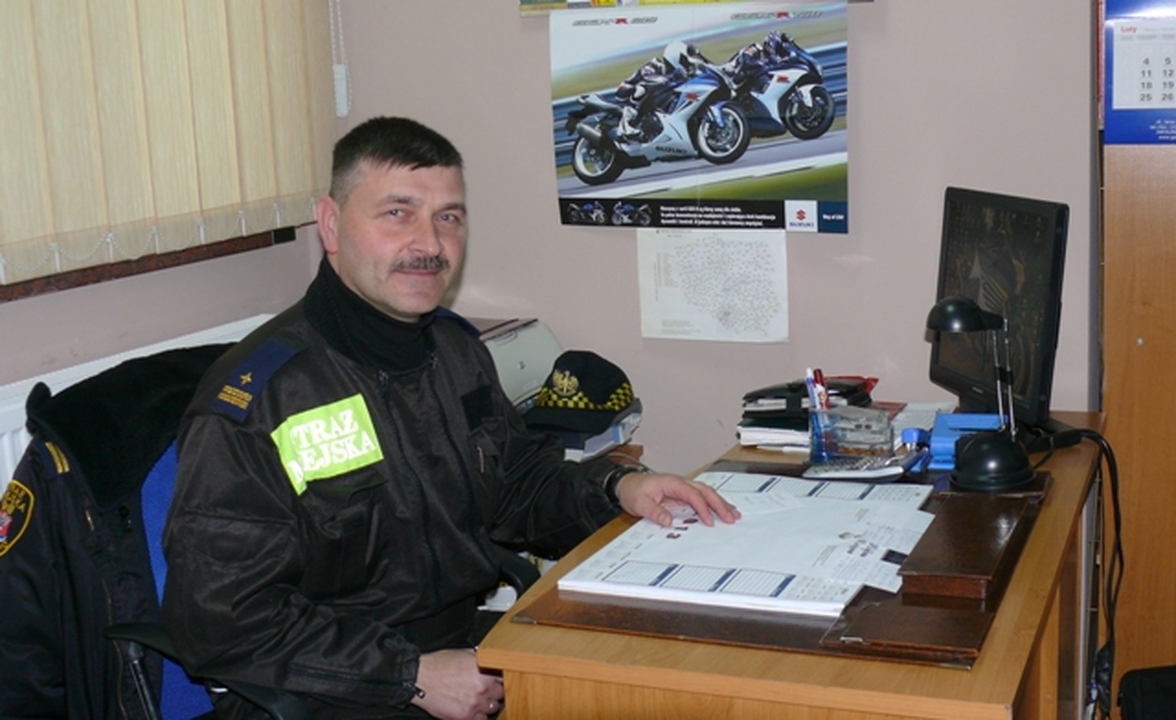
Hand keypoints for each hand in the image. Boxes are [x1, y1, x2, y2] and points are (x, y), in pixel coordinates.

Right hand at [411, 648, 503, 719]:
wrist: (420, 679)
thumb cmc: (439, 665)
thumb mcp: (463, 654)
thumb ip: (480, 658)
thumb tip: (491, 658)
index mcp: (484, 670)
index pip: (504, 677)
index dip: (500, 678)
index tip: (497, 679)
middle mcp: (482, 687)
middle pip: (501, 693)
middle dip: (494, 691)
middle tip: (484, 689)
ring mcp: (474, 703)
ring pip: (492, 708)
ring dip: (487, 704)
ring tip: (475, 699)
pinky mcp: (465, 716)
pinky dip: (477, 715)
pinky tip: (470, 708)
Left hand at [614, 472, 740, 527]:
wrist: (626, 484)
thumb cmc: (633, 490)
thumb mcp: (639, 503)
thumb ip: (654, 511)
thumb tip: (668, 521)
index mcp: (672, 483)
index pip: (693, 494)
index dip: (702, 508)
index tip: (709, 521)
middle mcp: (680, 483)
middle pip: (705, 491)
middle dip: (719, 504)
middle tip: (731, 518)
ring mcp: (682, 488)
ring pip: (706, 493)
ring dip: (720, 503)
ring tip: (734, 514)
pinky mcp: (682, 494)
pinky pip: (701, 497)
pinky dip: (713, 504)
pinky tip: (722, 510)